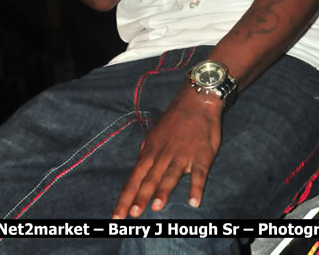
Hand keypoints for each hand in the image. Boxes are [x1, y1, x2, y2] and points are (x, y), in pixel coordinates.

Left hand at [112, 84, 222, 218]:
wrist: (196, 101)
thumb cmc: (173, 121)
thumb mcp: (153, 135)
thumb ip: (145, 154)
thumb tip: (137, 171)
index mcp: (150, 152)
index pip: (134, 179)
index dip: (125, 198)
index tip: (116, 217)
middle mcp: (163, 156)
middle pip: (150, 179)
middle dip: (140, 196)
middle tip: (132, 214)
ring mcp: (182, 156)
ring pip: (171, 175)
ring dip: (163, 190)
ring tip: (156, 207)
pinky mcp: (201, 156)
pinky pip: (199, 174)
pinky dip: (196, 187)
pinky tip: (194, 201)